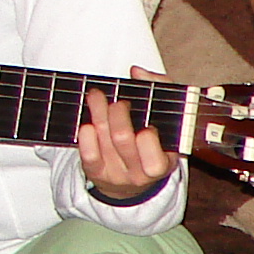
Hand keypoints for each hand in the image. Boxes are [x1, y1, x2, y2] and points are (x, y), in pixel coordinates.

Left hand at [77, 67, 175, 201]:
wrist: (134, 181)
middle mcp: (140, 174)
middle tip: (119, 102)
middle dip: (117, 113)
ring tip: (96, 96)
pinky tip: (88, 123)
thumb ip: (161, 91)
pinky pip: (88, 155)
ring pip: (104, 140)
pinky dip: (85, 136)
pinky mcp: (97, 174)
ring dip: (98, 113)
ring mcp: (117, 175)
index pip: (155, 156)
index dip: (148, 136)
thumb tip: (137, 72)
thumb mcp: (168, 122)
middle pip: (123, 139)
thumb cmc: (153, 144)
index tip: (147, 122)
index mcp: (163, 165)